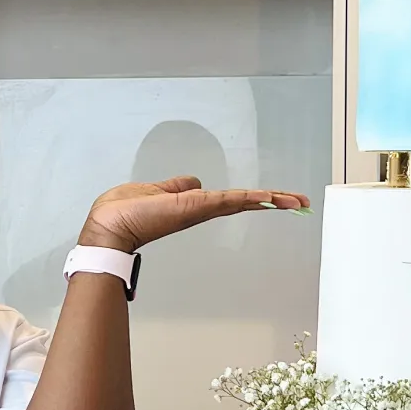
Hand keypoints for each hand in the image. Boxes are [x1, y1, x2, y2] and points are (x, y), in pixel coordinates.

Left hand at [79, 176, 310, 253]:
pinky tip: (271, 197)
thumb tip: (192, 182)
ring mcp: (199, 210)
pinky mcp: (194, 207)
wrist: (109, 227)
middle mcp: (200, 209)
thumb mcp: (154, 191)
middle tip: (301, 202)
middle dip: (272, 202)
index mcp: (191, 205)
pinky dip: (249, 198)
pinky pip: (227, 200)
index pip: (229, 201)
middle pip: (243, 204)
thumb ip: (174, 187)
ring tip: (298, 200)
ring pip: (241, 202)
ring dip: (270, 199)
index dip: (252, 199)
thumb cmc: (123, 212)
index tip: (275, 198)